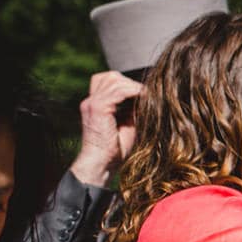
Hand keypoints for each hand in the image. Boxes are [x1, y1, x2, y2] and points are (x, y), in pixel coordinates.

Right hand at [69, 71, 143, 186]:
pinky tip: (144, 99)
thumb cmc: (116, 150)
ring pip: (115, 81)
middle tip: (146, 96)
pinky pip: (118, 91)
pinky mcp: (97, 107)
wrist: (102, 164)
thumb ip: (135, 111)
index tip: (146, 94)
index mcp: (96, 104)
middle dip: (131, 83)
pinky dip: (133, 92)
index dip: (128, 84)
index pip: (109, 81)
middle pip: (111, 77)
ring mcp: (92, 103)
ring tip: (146, 98)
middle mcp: (91, 100)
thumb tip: (150, 99)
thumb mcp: (129, 125)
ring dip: (134, 87)